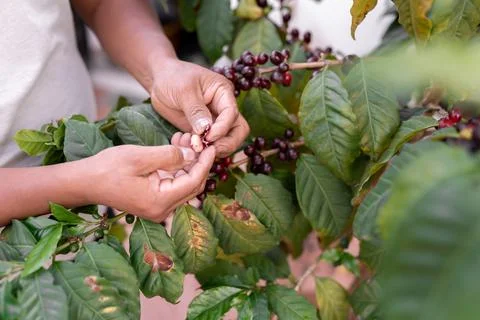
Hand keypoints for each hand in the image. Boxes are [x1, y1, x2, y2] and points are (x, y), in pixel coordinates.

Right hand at [85, 144, 215, 221]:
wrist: (84, 182)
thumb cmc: (107, 169)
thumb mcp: (140, 157)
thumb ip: (169, 156)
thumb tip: (192, 155)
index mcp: (160, 202)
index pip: (194, 182)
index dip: (205, 163)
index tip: (211, 146)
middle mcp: (162, 210)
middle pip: (193, 186)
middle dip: (199, 162)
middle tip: (199, 141)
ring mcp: (158, 208)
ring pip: (184, 184)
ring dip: (188, 163)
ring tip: (185, 139)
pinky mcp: (154, 202)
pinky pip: (173, 184)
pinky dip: (177, 167)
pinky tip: (176, 149)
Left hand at [149, 58, 249, 156]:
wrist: (159, 80)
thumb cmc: (173, 78)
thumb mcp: (184, 91)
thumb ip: (196, 111)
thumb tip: (206, 130)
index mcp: (223, 92)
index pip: (231, 114)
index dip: (222, 128)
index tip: (208, 137)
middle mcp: (223, 108)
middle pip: (238, 130)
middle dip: (227, 143)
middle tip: (209, 150)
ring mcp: (215, 120)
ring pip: (227, 140)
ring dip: (215, 149)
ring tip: (197, 149)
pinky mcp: (204, 131)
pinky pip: (211, 145)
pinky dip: (203, 150)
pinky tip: (190, 148)